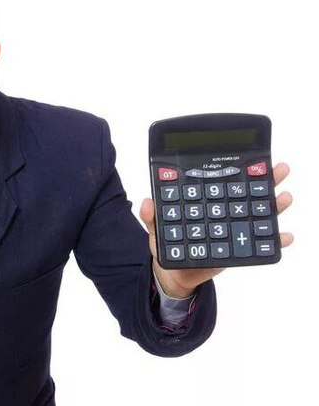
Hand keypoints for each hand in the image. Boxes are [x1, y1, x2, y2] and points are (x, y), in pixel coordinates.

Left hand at [139, 162, 294, 297]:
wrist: (177, 273)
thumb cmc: (169, 245)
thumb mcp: (157, 228)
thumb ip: (152, 215)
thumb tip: (146, 202)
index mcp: (207, 202)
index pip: (223, 182)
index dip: (237, 170)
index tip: (251, 158)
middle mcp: (225, 212)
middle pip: (247, 193)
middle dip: (266, 180)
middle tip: (279, 169)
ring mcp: (234, 229)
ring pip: (258, 214)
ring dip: (273, 205)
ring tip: (284, 197)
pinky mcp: (239, 249)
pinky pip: (260, 245)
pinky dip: (274, 241)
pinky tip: (284, 236)